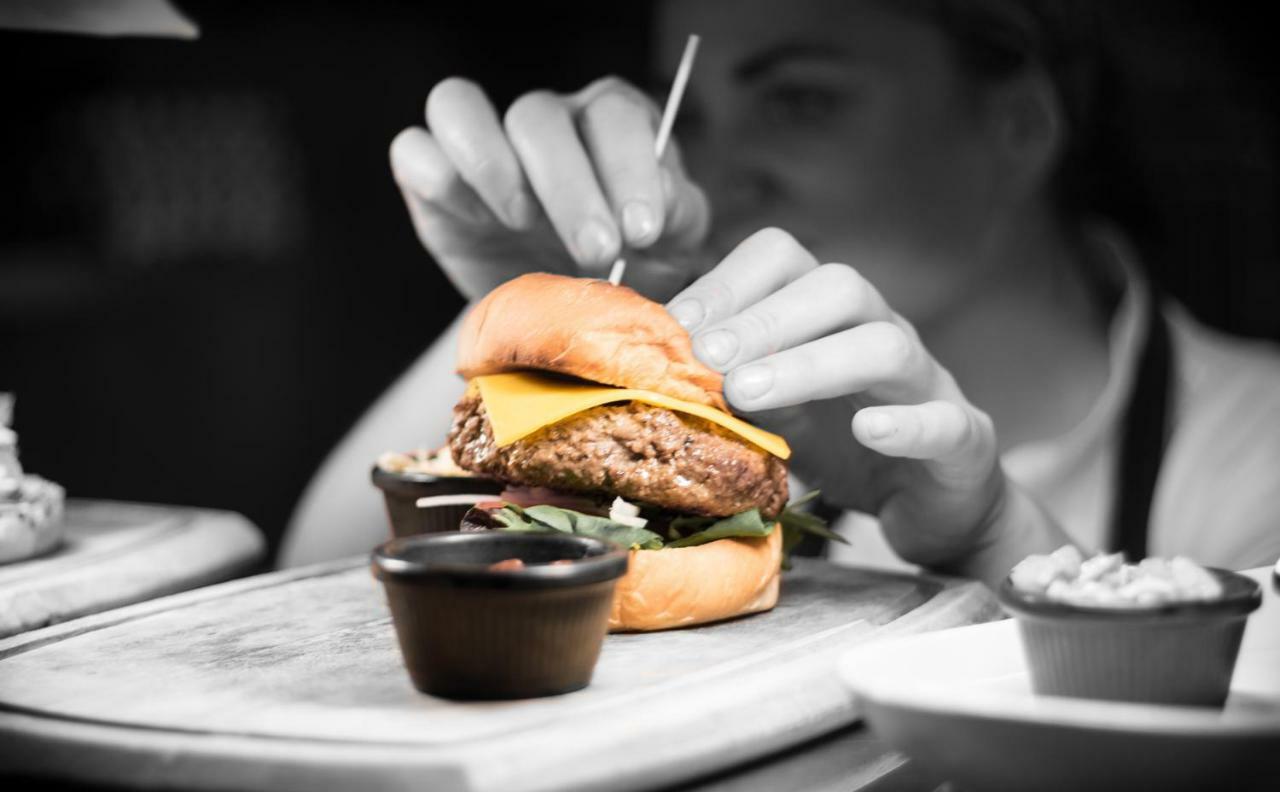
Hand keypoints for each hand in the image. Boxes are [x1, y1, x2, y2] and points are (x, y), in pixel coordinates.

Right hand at [389, 76, 710, 301]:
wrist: (574, 310)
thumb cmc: (629, 262)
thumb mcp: (671, 242)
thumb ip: (675, 214)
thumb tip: (659, 205)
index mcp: (609, 122)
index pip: (615, 115)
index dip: (629, 166)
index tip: (643, 230)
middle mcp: (545, 121)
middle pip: (537, 117)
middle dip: (568, 187)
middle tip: (596, 250)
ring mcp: (482, 143)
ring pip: (458, 105)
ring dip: (490, 163)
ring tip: (521, 222)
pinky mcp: (432, 178)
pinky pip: (413, 150)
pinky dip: (437, 176)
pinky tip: (475, 219)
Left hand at [667, 228, 1069, 582]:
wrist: (934, 504)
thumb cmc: (842, 444)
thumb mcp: (773, 407)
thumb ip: (724, 381)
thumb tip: (648, 366)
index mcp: (828, 314)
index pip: (782, 260)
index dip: (727, 283)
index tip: (675, 326)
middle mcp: (880, 330)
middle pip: (836, 287)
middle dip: (762, 319)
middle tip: (705, 358)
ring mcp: (926, 383)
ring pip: (885, 346)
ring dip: (812, 363)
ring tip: (750, 393)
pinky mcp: (962, 441)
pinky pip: (944, 421)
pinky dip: (908, 423)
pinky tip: (869, 429)